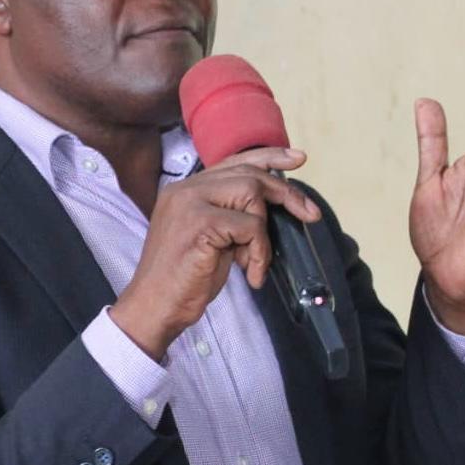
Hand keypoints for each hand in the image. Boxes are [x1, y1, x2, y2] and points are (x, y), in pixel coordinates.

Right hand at [111, 147, 319, 361]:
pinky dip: (260, 252)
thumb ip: (232, 217)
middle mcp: (185, 189)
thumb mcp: (212, 239)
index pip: (234, 162)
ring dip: (264, 233)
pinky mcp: (200, 223)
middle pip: (249, 173)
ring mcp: (190, 203)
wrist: (155, 306)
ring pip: (252, 193)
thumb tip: (272, 209)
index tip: (298, 158)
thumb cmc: (184, 279)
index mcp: (185, 189)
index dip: (269, 157)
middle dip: (287, 193)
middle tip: (310, 214)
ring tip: (256, 262)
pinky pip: (251, 226)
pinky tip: (250, 274)